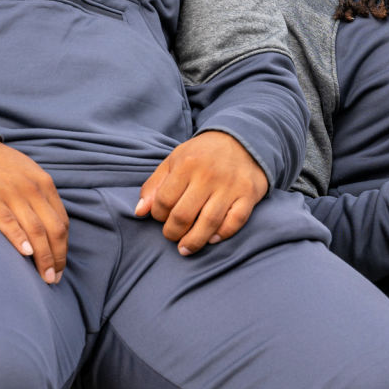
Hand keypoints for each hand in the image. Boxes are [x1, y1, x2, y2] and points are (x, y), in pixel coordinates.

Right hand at [0, 139, 68, 283]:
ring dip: (43, 257)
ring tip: (44, 277)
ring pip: (35, 230)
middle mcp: (32, 189)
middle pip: (53, 229)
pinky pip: (8, 222)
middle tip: (54, 278)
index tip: (59, 266)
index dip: (63, 248)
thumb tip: (51, 228)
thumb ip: (40, 197)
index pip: (62, 222)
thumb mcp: (28, 174)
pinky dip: (19, 239)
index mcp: (44, 184)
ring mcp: (11, 193)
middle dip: (57, 257)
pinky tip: (24, 254)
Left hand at [135, 131, 268, 255]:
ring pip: (209, 223)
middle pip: (184, 216)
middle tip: (172, 235)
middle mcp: (209, 176)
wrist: (241, 139)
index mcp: (187, 165)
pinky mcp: (248, 195)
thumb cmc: (202, 154)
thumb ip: (154, 186)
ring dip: (194, 241)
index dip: (157, 215)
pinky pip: (235, 221)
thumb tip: (139, 212)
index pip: (164, 201)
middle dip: (172, 232)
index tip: (160, 217)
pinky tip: (212, 239)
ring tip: (185, 248)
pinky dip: (223, 234)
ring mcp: (230, 186)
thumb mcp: (174, 161)